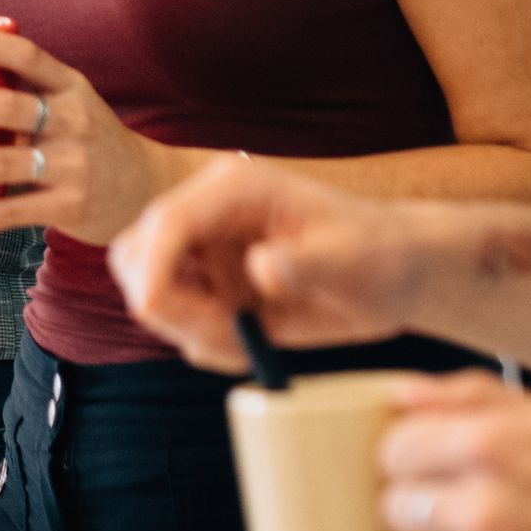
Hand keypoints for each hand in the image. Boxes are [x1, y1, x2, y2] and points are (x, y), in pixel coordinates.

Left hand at [0, 23, 174, 246]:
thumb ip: (22, 93)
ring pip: (2, 161)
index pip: (28, 57)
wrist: (148, 190)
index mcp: (69, 87)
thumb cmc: (88, 141)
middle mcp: (73, 120)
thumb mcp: (70, 105)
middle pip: (7, 107)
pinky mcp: (69, 205)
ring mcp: (73, 164)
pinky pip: (12, 211)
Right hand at [108, 152, 427, 370]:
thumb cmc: (379, 256)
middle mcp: (207, 212)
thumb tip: (260, 267)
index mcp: (235, 189)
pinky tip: (252, 342)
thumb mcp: (351, 260)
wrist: (394, 274)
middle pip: (136, 253)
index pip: (168, 221)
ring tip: (249, 340)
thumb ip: (305, 264)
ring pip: (148, 289)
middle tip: (227, 336)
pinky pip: (175, 319)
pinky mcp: (207, 281)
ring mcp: (203, 248)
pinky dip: (202, 342)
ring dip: (186, 327)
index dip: (153, 267)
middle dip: (167, 304)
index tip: (158, 313)